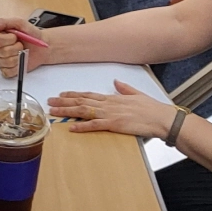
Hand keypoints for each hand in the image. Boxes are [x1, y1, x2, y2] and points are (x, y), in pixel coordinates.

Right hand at [0, 18, 50, 76]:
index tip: (15, 36)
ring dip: (18, 57)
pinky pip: (8, 72)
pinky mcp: (6, 70)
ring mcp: (1, 61)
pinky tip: (21, 61)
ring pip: (6, 62)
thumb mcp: (20, 23)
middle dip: (15, 48)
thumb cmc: (31, 34)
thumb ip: (4, 22)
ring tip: (22, 52)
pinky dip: (17, 67)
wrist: (42, 47)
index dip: (8, 39)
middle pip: (1, 51)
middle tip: (21, 45)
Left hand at [48, 80, 176, 136]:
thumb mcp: (137, 94)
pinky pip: (94, 125)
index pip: (88, 95)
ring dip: (67, 111)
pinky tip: (71, 127)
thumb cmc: (152, 109)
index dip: (73, 94)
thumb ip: (124, 89)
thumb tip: (116, 82)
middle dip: (64, 101)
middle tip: (49, 101)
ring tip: (54, 111)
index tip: (61, 94)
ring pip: (83, 111)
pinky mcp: (114, 125)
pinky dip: (82, 126)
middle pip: (81, 101)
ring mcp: (110, 114)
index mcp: (112, 98)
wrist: (162, 118)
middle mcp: (108, 104)